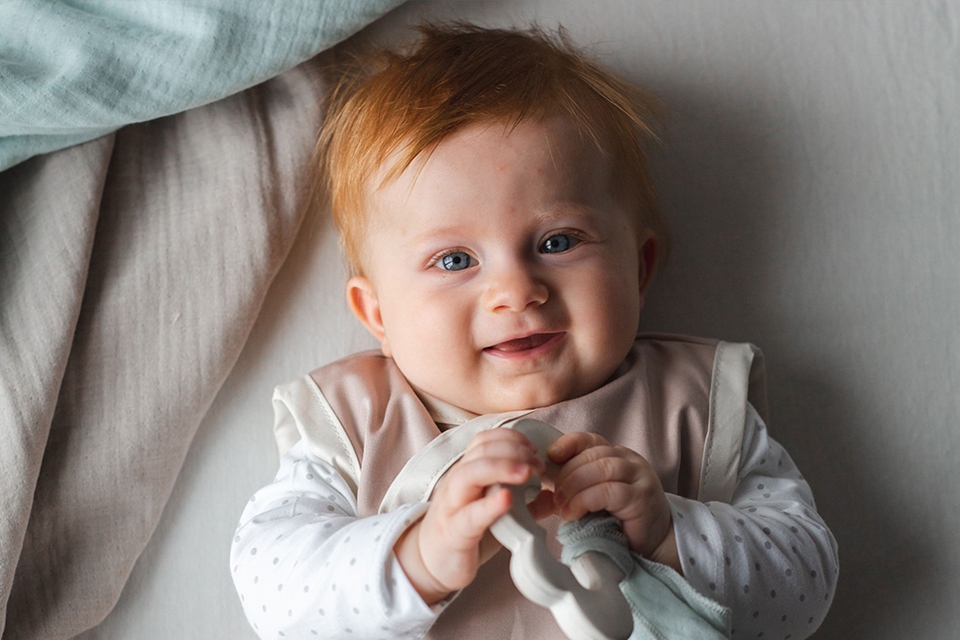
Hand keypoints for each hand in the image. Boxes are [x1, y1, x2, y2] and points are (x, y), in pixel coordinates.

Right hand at [394, 428, 544, 602]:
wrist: (431, 564)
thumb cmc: (465, 532)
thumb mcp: (497, 512)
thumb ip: (525, 503)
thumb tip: (555, 495)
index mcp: (468, 474)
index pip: (484, 441)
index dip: (511, 438)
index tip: (534, 449)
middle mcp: (457, 483)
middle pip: (479, 452)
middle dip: (513, 450)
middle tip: (538, 463)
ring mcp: (452, 507)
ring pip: (469, 474)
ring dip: (501, 467)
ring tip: (527, 472)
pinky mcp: (454, 533)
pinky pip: (469, 515)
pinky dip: (489, 505)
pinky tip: (507, 499)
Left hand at [547, 432, 677, 567]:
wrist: (653, 544)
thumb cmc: (618, 520)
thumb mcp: (588, 500)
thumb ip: (564, 493)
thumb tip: (532, 497)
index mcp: (615, 455)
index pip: (590, 439)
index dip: (568, 444)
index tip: (550, 456)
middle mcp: (629, 461)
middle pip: (593, 454)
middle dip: (567, 473)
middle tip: (554, 495)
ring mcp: (639, 477)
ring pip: (602, 468)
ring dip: (575, 485)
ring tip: (562, 505)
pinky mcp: (642, 497)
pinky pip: (610, 491)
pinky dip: (586, 500)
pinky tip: (575, 513)